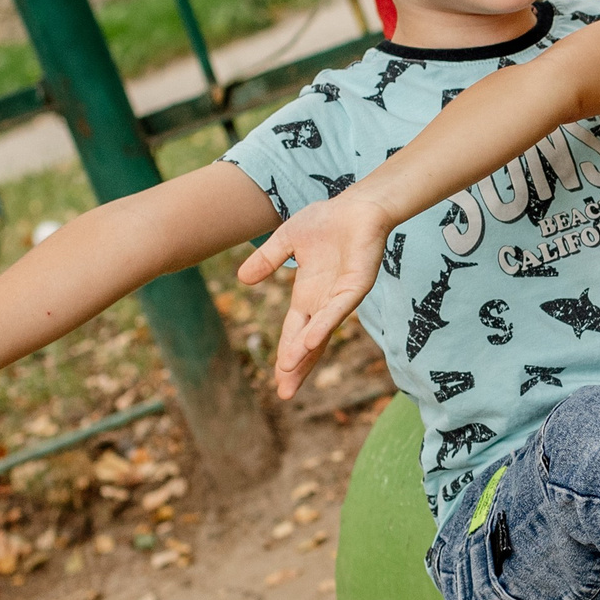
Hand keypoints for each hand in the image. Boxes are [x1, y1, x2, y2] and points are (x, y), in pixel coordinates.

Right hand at [237, 195, 393, 398]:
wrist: (357, 205)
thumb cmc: (327, 221)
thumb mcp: (286, 240)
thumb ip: (266, 260)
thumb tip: (242, 280)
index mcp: (309, 296)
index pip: (294, 332)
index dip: (286, 355)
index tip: (278, 380)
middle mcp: (325, 301)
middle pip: (308, 342)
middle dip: (297, 367)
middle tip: (284, 394)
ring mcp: (342, 295)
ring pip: (322, 330)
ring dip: (305, 350)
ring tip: (290, 370)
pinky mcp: (357, 284)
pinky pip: (340, 308)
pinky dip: (325, 323)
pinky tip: (313, 339)